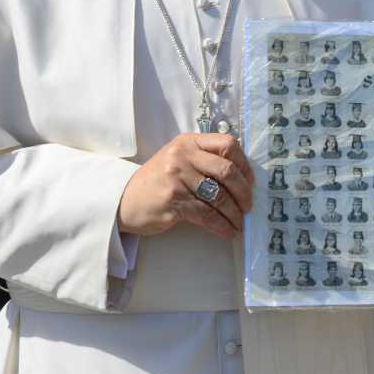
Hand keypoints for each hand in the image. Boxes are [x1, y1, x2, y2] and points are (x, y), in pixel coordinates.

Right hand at [117, 132, 254, 239]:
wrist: (124, 200)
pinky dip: (221, 225)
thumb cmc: (158, 181)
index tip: (249, 181)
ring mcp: (177, 178)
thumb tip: (242, 178)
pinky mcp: (173, 202)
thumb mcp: (178, 160)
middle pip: (226, 171)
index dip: (244, 164)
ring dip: (234, 213)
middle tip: (248, 206)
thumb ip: (204, 160)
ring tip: (240, 222)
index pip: (227, 144)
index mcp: (188, 142)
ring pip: (218, 196)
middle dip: (243, 192)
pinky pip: (206, 214)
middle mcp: (183, 156)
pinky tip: (228, 232)